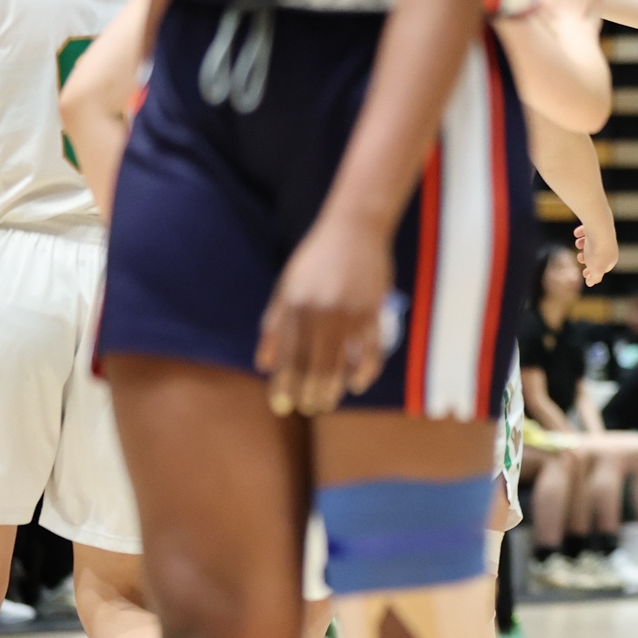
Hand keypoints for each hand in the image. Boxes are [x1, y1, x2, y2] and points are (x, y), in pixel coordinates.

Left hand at [256, 211, 394, 415]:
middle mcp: (321, 313)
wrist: (353, 230)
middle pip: (314, 365)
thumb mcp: (286, 288)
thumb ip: (274, 326)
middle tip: (308, 408)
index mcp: (296, 306)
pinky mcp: (373, 312)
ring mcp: (349, 314)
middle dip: (309, 392)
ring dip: (333, 388)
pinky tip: (357, 383)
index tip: (281, 405)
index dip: (284, 384)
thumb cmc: (315, 259)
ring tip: (327, 402)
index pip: (288, 356)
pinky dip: (365, 371)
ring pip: (341, 363)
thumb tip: (264, 364)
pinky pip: (371, 350)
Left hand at [576, 222, 618, 285]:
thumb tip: (591, 284)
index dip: (593, 272)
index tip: (584, 274)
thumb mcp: (596, 270)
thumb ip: (594, 278)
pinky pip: (587, 231)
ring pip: (590, 243)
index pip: (603, 268)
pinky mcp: (597, 226)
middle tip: (580, 258)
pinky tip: (577, 233)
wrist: (599, 229)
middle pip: (596, 255)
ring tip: (578, 244)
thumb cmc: (598, 252)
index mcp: (612, 259)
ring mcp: (603, 236)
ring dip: (582, 245)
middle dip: (586, 258)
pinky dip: (582, 232)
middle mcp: (609, 247)